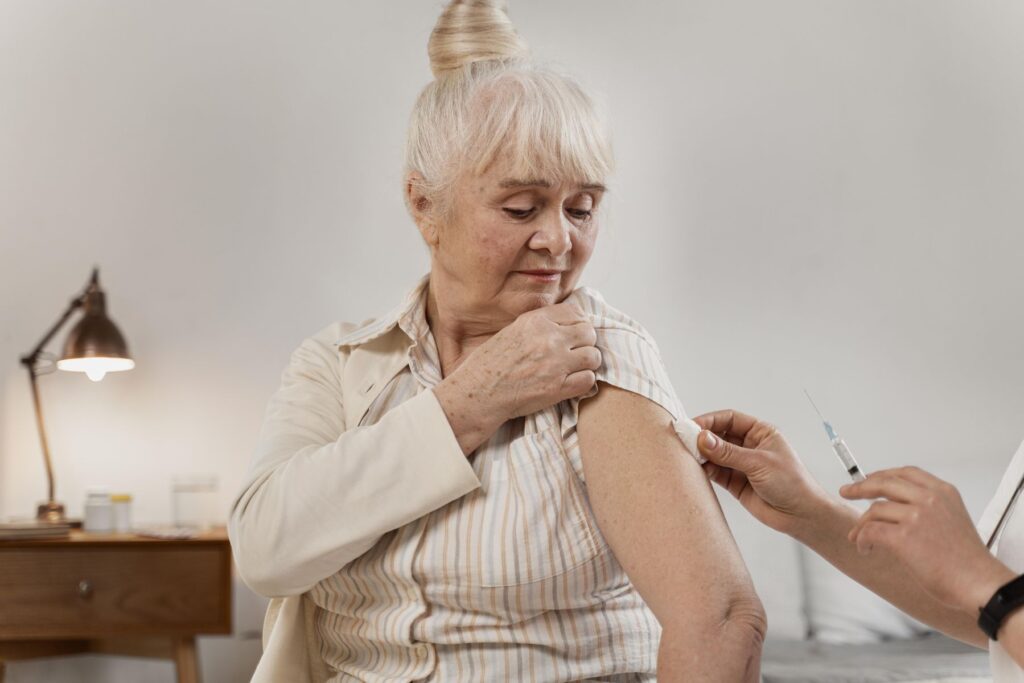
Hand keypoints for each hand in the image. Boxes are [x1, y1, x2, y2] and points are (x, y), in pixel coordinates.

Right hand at [434, 302, 599, 452]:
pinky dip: (583, 381)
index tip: (575, 332)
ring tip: (575, 368)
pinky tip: (572, 382)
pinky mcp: (557, 388)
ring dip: (587, 363)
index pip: (575, 312)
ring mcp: (555, 364)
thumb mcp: (511, 331)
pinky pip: (588, 379)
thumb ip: (538, 326)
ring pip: (593, 356)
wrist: (477, 393)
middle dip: (585, 342)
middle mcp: (548, 339)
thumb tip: (564, 323)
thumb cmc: (488, 364)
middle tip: (576, 352)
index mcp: (535, 322)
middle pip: (588, 333)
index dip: (579, 322)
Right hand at [695, 409, 832, 535]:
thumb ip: (728, 452)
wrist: (800, 515)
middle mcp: (749, 446)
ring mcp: (741, 464)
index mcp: (760, 433)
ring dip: (701, 454)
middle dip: (702, 437)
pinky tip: (697, 469)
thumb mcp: (759, 463)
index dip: (710, 420)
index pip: (730, 419)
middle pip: (719, 435)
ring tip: (689, 456)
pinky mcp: (735, 482)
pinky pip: (715, 472)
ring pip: (714, 454)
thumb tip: (703, 438)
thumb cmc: (792, 483)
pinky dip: (705, 470)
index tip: (693, 426)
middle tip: (685, 440)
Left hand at [841, 467, 1013, 611]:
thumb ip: (929, 508)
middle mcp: (929, 499)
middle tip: (846, 491)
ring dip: (861, 525)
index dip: (883, 474)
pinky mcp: (903, 536)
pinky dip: (862, 539)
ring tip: (858, 538)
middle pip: (884, 483)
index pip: (906, 473)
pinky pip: (870, 531)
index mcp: (943, 492)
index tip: (868, 479)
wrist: (979, 583)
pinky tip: (865, 548)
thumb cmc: (966, 560)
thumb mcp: (953, 519)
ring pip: (874, 510)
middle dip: (861, 487)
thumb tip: (895, 507)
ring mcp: (916, 516)